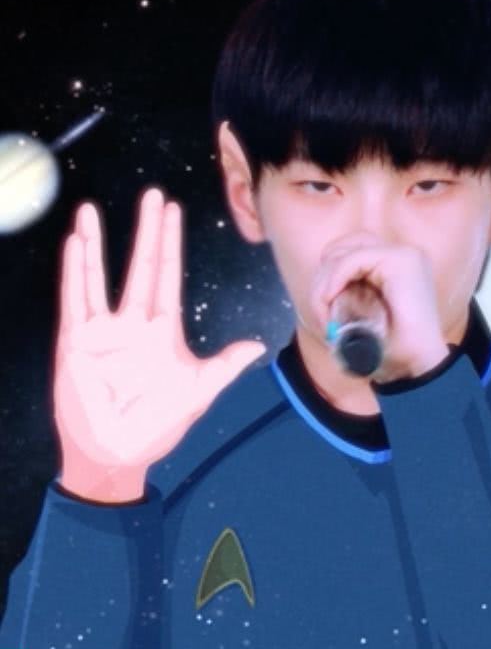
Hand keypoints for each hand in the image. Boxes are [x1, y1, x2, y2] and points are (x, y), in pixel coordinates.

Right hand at [53, 186, 265, 503]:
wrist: (119, 453)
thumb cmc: (159, 423)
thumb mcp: (198, 391)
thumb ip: (225, 366)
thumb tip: (258, 346)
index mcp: (162, 330)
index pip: (168, 275)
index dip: (171, 243)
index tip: (174, 211)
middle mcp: (133, 322)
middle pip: (141, 266)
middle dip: (147, 231)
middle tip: (151, 195)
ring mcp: (103, 330)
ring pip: (99, 276)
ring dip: (97, 243)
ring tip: (90, 210)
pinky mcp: (76, 342)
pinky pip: (74, 301)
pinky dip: (74, 272)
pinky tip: (74, 245)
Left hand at [308, 231, 450, 381]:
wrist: (416, 367)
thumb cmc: (391, 350)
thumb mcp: (363, 317)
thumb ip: (348, 297)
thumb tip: (318, 290)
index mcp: (397, 266)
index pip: (350, 251)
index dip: (328, 276)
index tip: (322, 311)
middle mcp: (402, 254)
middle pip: (344, 246)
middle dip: (323, 277)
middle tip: (320, 313)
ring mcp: (403, 254)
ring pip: (344, 253)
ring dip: (324, 284)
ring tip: (324, 315)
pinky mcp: (400, 261)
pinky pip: (351, 261)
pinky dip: (333, 281)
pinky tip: (330, 302)